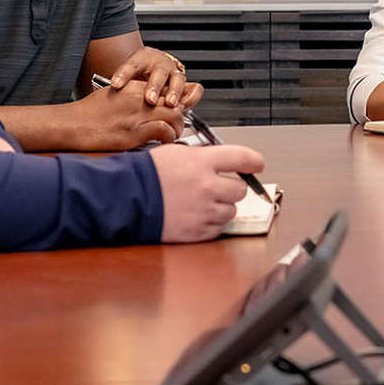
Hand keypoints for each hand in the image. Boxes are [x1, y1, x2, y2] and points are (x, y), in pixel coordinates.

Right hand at [64, 80, 187, 150]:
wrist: (72, 124)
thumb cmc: (87, 114)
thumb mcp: (112, 96)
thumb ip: (130, 97)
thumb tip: (141, 103)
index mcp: (133, 88)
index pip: (165, 90)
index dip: (174, 101)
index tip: (174, 110)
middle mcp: (139, 99)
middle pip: (174, 101)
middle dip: (180, 114)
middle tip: (177, 124)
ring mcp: (137, 115)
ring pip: (174, 115)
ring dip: (178, 126)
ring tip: (173, 134)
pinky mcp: (134, 132)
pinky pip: (164, 130)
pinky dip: (169, 136)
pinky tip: (165, 140)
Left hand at [106, 46, 189, 108]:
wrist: (151, 69)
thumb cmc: (137, 76)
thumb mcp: (126, 76)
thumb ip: (119, 85)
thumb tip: (104, 98)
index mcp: (142, 58)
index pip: (132, 64)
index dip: (124, 74)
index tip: (116, 85)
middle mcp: (160, 63)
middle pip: (158, 73)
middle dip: (154, 86)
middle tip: (149, 99)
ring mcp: (174, 72)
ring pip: (178, 79)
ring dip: (174, 92)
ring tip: (170, 104)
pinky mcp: (185, 83)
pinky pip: (194, 88)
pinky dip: (190, 97)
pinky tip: (184, 106)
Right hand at [149, 143, 266, 242]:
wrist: (126, 199)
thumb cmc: (147, 174)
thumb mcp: (176, 153)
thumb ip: (203, 157)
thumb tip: (221, 161)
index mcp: (202, 163)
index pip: (243, 158)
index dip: (254, 161)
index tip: (257, 164)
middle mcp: (207, 187)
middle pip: (240, 189)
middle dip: (232, 188)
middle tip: (219, 186)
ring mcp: (204, 211)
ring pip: (231, 211)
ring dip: (222, 207)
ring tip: (203, 202)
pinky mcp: (197, 231)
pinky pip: (218, 228)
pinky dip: (212, 223)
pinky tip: (197, 215)